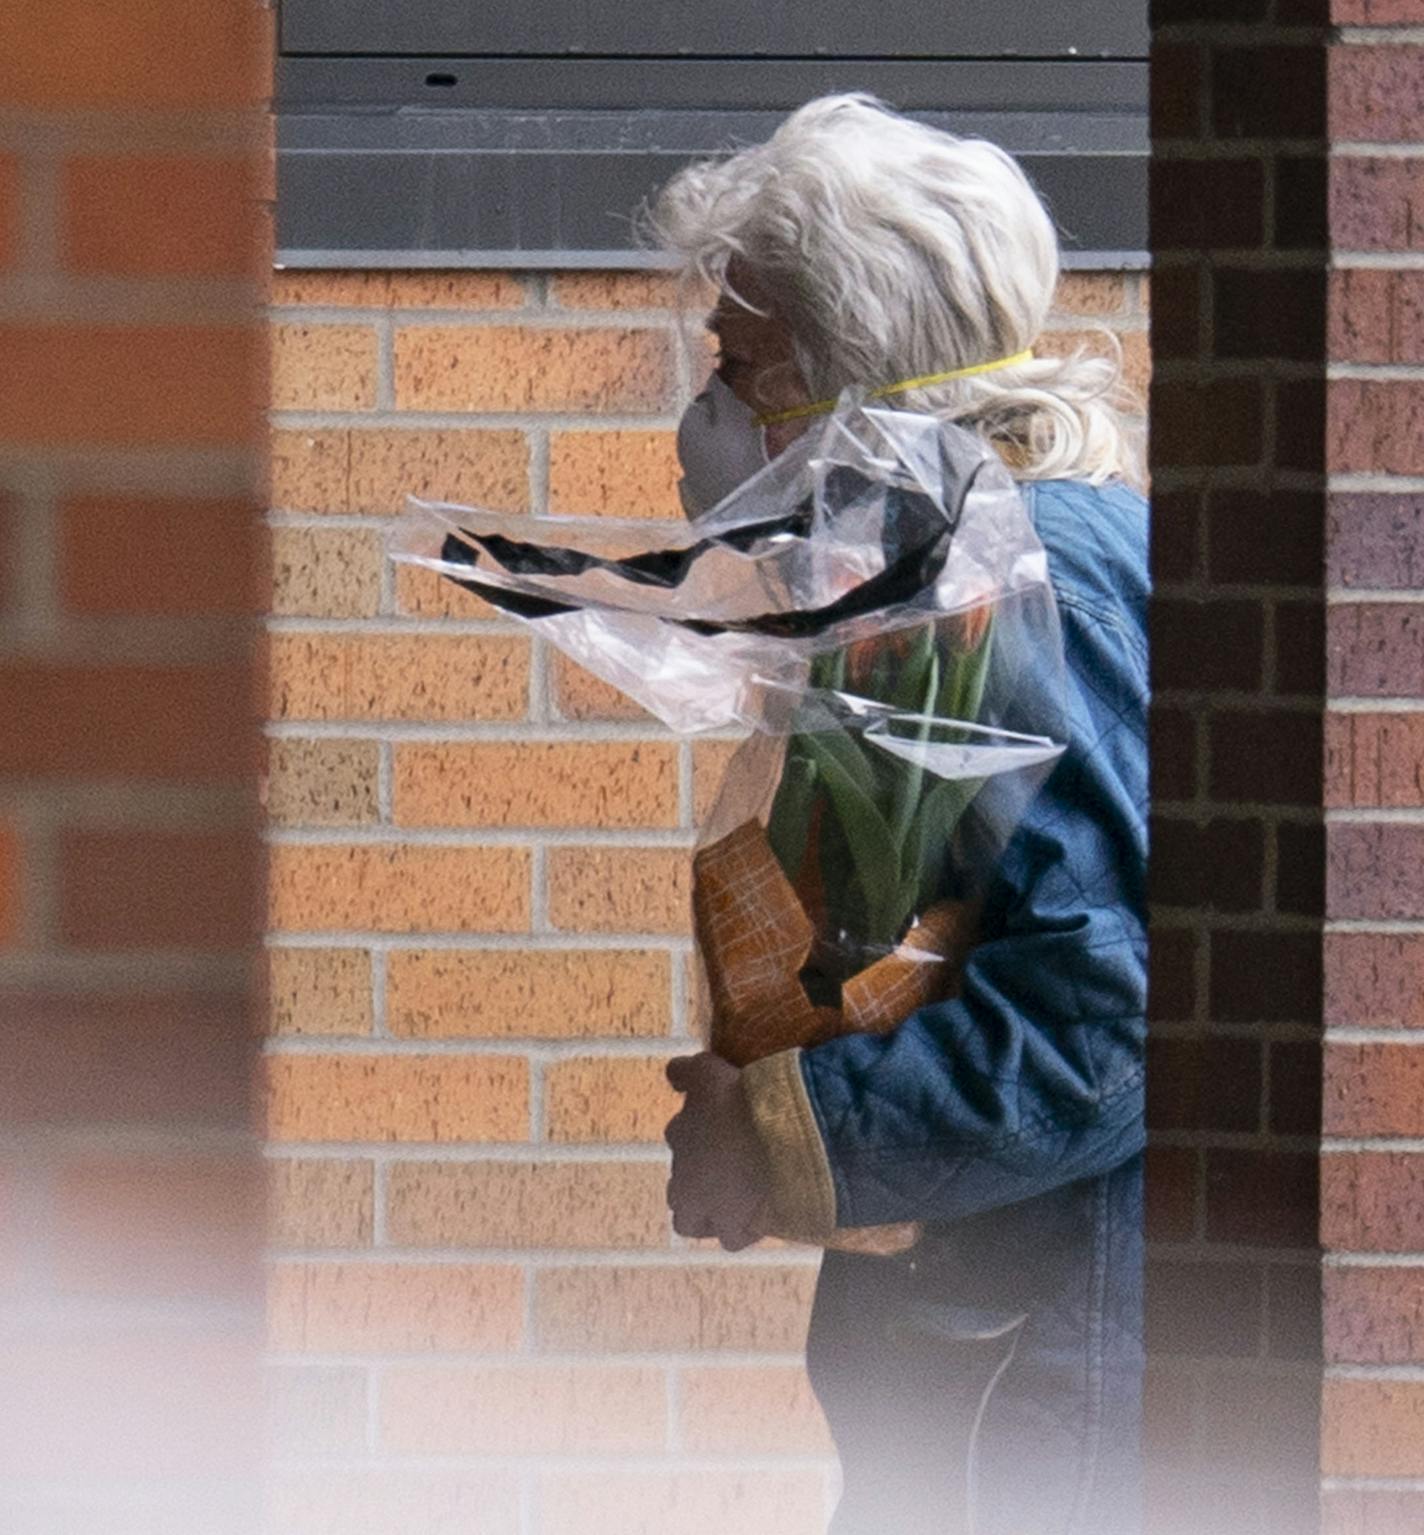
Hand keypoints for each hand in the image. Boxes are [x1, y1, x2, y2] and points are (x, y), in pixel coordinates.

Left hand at [664, 1052, 775, 1251]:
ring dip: (708, 1213)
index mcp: (679, 1134)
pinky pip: (731, 1238)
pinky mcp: (732, 1230)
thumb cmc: (742, 1098)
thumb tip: (673, 1074)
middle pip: (679, 1186)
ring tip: (734, 1203)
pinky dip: (742, 1230)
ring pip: (691, 1221)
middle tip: (730, 1169)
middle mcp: (682, 1176)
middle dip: (698, 1180)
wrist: (780, 1138)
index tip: (726, 1127)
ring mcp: (705, 1208)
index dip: (703, 1132)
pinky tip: (758, 1219)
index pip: (679, 1133)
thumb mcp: (708, 1070)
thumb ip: (686, 1071)